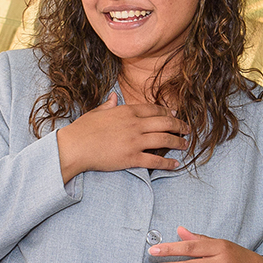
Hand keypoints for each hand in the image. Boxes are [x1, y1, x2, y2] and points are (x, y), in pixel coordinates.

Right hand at [56, 98, 188, 181]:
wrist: (75, 147)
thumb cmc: (82, 130)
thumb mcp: (97, 112)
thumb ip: (109, 105)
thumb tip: (114, 97)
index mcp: (126, 111)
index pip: (154, 110)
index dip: (168, 113)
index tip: (175, 116)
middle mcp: (134, 124)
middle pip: (165, 123)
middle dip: (180, 126)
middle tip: (187, 129)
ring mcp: (134, 141)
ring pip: (164, 140)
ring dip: (178, 142)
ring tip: (185, 145)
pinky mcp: (132, 158)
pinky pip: (155, 160)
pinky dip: (168, 163)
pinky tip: (175, 164)